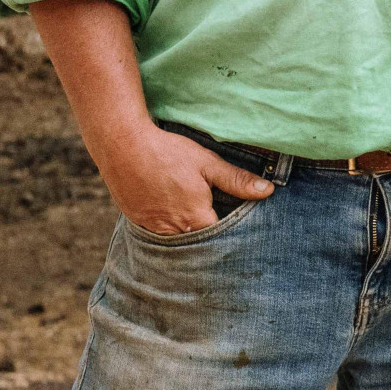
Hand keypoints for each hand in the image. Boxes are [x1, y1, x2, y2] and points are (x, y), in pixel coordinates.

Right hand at [96, 122, 272, 236]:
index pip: (221, 238)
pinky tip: (172, 212)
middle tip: (218, 224)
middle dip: (210, 237)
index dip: (231, 233)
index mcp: (196, 218)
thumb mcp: (207, 163)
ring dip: (188, 233)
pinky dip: (168, 228)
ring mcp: (153, 228)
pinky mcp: (138, 222)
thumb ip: (236, 180)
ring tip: (194, 219)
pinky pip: (159, 233)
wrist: (123, 146)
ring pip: (178, 239)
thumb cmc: (168, 153)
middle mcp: (174, 230)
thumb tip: (267, 191)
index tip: (240, 228)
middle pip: (199, 242)